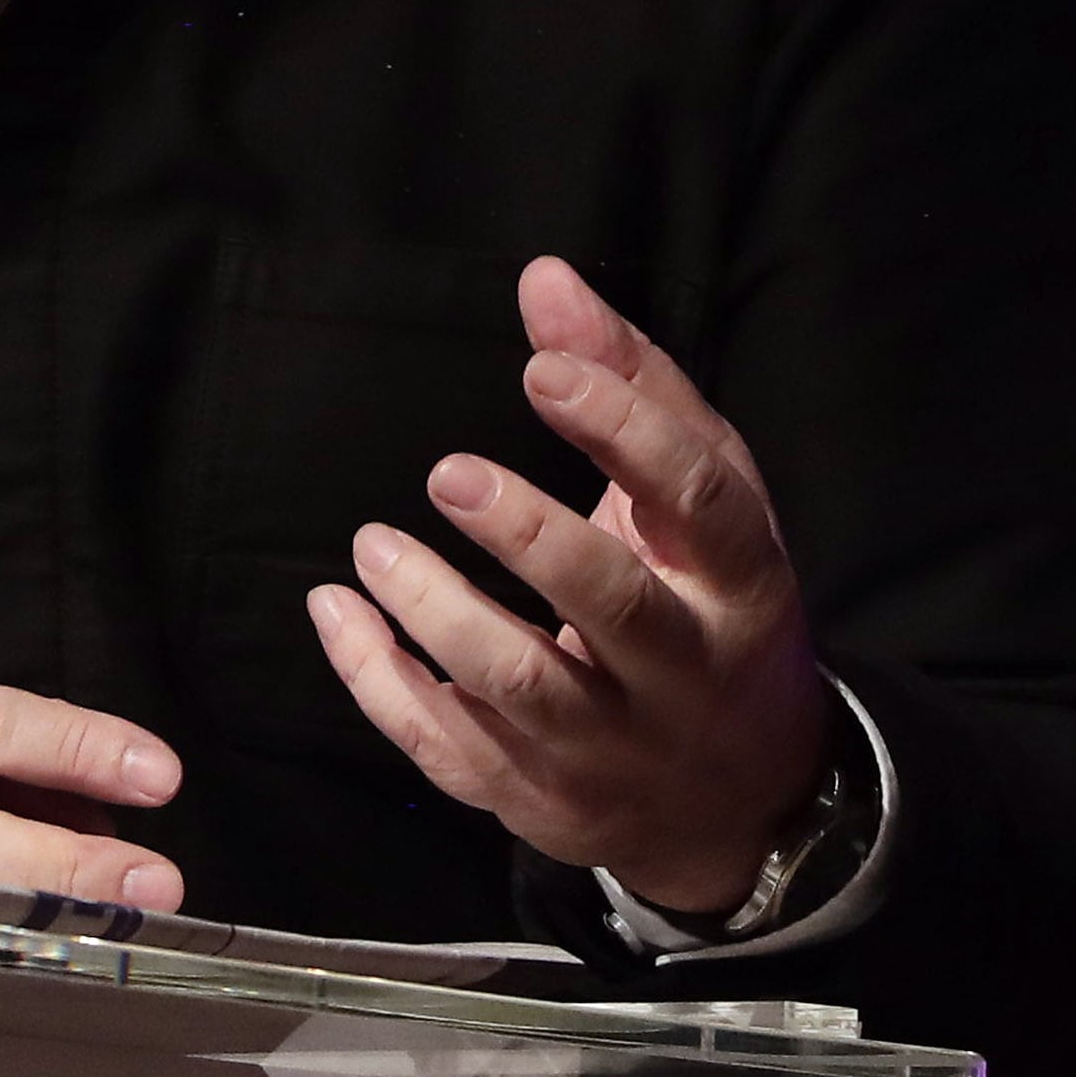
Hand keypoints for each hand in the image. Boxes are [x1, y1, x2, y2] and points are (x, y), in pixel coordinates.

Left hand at [306, 255, 829, 913]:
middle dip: (529, 537)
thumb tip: (544, 277)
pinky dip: (380, 683)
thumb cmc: (708, 601)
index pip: (698, 501)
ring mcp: (609, 748)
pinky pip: (448, 748)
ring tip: (373, 545)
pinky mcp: (539, 799)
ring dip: (436, 613)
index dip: (624, 429)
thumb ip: (630, 380)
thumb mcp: (702, 491)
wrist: (739, 799)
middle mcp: (683, 672)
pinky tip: (336, 611)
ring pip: (520, 688)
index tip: (541, 370)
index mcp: (739, 582)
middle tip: (447, 474)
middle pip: (612, 605)